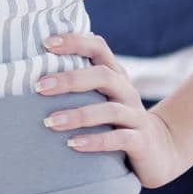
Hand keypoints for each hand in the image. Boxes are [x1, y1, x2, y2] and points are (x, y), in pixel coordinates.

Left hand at [37, 32, 185, 188]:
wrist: (158, 152)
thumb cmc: (116, 121)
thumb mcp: (103, 97)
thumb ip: (80, 84)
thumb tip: (33, 72)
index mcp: (116, 75)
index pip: (98, 47)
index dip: (74, 42)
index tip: (46, 43)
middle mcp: (127, 91)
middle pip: (103, 76)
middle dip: (70, 79)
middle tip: (40, 87)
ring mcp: (136, 116)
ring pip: (109, 110)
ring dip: (78, 115)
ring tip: (50, 122)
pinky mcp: (141, 142)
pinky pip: (119, 139)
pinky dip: (95, 141)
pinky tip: (73, 145)